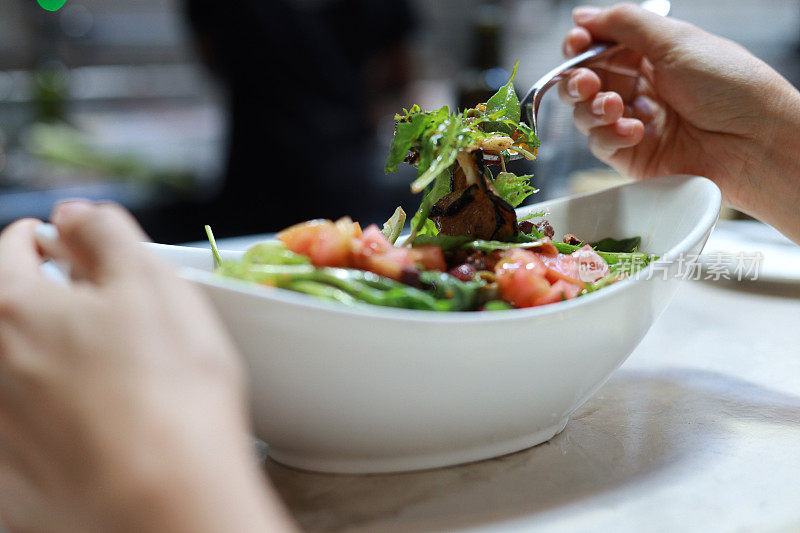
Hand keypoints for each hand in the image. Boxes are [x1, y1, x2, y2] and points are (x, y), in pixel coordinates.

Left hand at [0, 202, 292, 531]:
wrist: (165, 500)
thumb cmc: (169, 392)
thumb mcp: (152, 285)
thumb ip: (106, 235)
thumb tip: (75, 213)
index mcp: (14, 308)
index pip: (10, 250)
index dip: (40, 240)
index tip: (59, 245)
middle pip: (4, 311)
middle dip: (37, 298)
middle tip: (85, 307)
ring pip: (12, 367)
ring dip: (39, 355)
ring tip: (95, 368)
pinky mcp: (10, 475)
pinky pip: (20, 426)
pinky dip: (40, 413)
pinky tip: (88, 424)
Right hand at [559, 3, 799, 242]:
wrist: (755, 141)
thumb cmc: (730, 86)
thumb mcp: (677, 41)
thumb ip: (626, 25)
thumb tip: (583, 15)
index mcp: (653, 56)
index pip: (602, 48)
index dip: (582, 45)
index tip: (575, 43)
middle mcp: (642, 88)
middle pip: (588, 81)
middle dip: (579, 79)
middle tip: (586, 82)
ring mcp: (636, 122)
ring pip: (587, 114)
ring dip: (591, 108)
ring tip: (612, 106)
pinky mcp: (633, 156)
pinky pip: (601, 144)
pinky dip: (610, 135)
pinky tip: (634, 131)